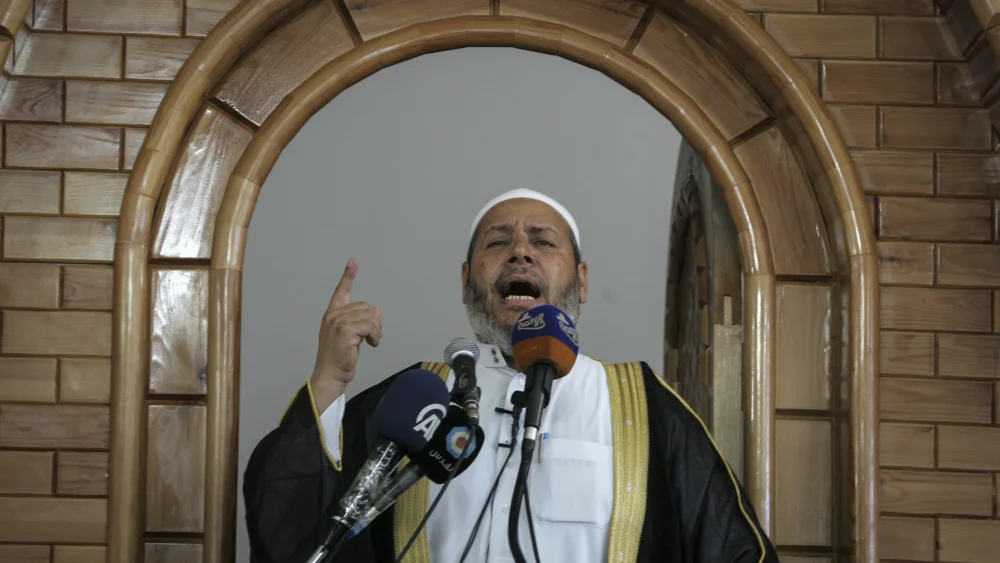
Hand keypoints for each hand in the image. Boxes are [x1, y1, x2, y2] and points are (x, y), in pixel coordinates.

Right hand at [310, 258, 381, 408]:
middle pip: (366, 306)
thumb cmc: (340, 357)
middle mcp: (333, 315)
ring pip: (370, 316)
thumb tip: (377, 310)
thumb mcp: (352, 336)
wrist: (330, 375)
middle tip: (372, 337)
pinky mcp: (345, 332)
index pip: (340, 291)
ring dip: (376, 330)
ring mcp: (337, 322)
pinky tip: (371, 345)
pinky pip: (370, 326)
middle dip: (374, 322)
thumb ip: (361, 321)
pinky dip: (375, 335)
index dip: (348, 276)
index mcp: (332, 314)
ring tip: (371, 342)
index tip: (354, 261)